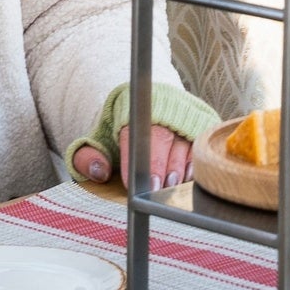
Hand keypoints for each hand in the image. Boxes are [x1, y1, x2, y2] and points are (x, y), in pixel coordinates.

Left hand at [67, 87, 214, 190]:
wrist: (147, 100)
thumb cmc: (121, 128)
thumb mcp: (97, 140)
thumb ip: (87, 156)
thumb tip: (97, 171)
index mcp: (130, 109)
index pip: (132, 135)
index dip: (133, 161)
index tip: (133, 184)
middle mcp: (159, 107)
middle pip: (161, 137)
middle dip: (159, 166)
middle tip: (156, 188)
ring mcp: (183, 112)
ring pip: (184, 140)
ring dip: (179, 167)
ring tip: (171, 186)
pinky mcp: (199, 119)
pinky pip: (201, 141)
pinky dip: (196, 161)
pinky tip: (188, 177)